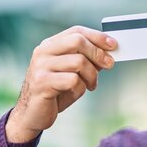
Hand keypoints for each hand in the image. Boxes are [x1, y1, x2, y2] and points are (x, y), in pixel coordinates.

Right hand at [5, 26, 116, 142]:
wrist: (32, 114)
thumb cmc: (56, 91)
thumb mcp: (74, 72)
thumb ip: (88, 60)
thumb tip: (109, 51)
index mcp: (50, 45)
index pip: (76, 31)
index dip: (97, 36)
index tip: (113, 45)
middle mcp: (43, 52)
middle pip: (78, 41)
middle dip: (98, 54)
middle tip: (109, 65)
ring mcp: (40, 67)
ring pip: (79, 61)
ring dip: (92, 75)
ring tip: (91, 85)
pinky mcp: (41, 83)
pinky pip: (73, 80)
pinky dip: (81, 88)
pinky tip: (75, 92)